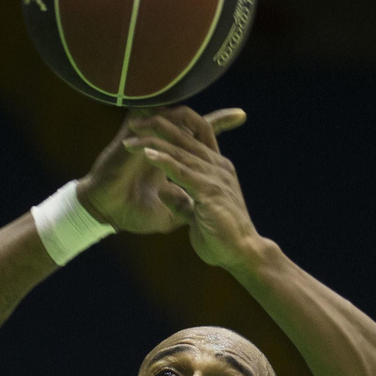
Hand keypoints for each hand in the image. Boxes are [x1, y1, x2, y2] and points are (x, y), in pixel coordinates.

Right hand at [77, 106, 245, 235]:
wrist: (104, 212)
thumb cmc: (129, 212)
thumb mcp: (167, 213)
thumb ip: (185, 207)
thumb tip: (203, 212)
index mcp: (170, 159)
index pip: (198, 141)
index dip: (218, 129)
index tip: (242, 121)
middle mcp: (160, 145)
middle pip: (192, 124)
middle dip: (217, 119)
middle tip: (241, 115)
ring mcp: (146, 139)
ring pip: (174, 117)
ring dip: (194, 116)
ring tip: (216, 117)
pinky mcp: (131, 136)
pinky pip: (151, 118)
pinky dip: (167, 116)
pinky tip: (183, 116)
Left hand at [122, 105, 257, 268]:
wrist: (243, 255)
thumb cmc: (222, 239)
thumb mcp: (195, 216)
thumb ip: (181, 201)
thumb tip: (164, 190)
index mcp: (217, 170)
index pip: (197, 138)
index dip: (173, 128)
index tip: (148, 125)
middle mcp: (218, 168)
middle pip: (187, 137)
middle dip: (159, 126)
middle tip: (134, 120)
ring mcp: (215, 177)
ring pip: (180, 151)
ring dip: (154, 140)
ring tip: (133, 131)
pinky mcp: (209, 191)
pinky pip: (181, 171)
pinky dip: (163, 160)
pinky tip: (147, 153)